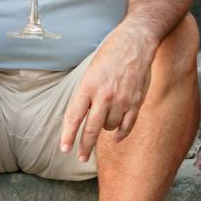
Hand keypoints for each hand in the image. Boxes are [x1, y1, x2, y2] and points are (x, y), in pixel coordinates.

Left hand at [59, 25, 158, 162]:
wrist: (136, 43)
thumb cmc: (109, 55)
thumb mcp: (90, 71)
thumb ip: (86, 95)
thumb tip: (79, 118)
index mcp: (88, 86)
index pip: (74, 117)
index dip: (68, 135)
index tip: (64, 148)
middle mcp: (104, 95)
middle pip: (91, 129)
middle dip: (84, 146)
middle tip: (80, 157)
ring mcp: (121, 100)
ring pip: (109, 127)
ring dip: (104, 128)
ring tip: (104, 118)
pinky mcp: (136, 102)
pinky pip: (126, 126)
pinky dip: (120, 133)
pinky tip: (115, 136)